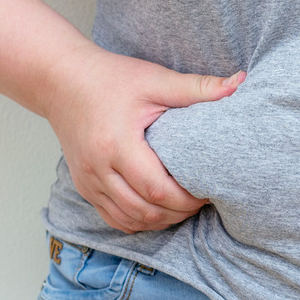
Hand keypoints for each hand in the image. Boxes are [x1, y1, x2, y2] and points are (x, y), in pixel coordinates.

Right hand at [44, 46, 245, 232]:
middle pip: (145, 210)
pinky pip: (115, 218)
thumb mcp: (154, 79)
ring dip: (161, 220)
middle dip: (179, 212)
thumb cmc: (109, 78)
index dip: (187, 199)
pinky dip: (140, 221)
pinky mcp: (85, 187)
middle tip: (202, 200)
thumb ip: (196, 87)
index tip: (209, 191)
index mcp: (115, 144)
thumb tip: (239, 84)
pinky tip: (160, 210)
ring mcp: (88, 182)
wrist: (60, 80)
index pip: (156, 189)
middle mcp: (97, 169)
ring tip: (185, 206)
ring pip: (130, 220)